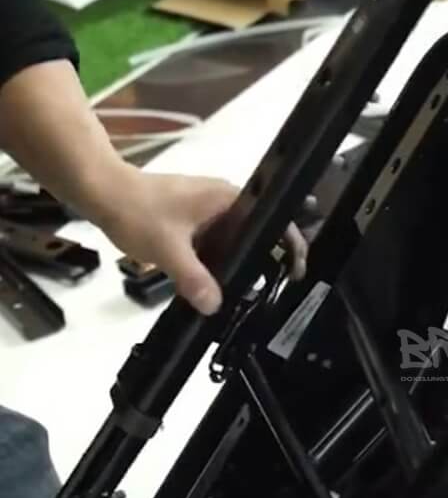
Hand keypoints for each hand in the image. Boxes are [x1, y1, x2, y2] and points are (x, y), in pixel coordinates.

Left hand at [93, 169, 306, 316]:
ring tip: (239, 294)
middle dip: (261, 262)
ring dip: (233, 265)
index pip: (274, 221)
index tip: (295, 272)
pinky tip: (209, 284)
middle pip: (255, 234)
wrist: (102, 192)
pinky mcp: (192, 219)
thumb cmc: (138, 210)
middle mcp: (224, 202)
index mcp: (229, 200)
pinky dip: (213, 262)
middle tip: (268, 292)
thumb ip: (194, 280)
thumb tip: (214, 306)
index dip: (291, 246)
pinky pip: (213, 243)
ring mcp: (207, 209)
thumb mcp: (169, 249)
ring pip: (232, 242)